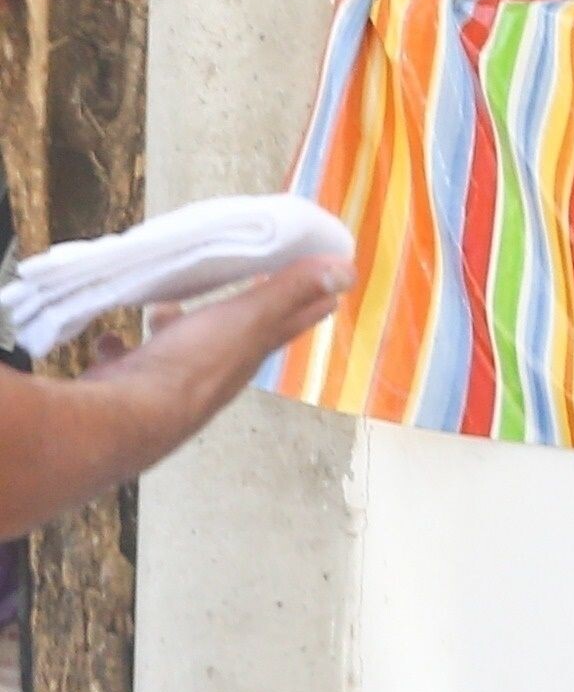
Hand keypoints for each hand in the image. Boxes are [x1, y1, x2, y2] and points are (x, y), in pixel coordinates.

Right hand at [89, 257, 352, 438]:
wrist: (123, 421)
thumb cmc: (192, 365)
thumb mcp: (249, 318)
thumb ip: (292, 291)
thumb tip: (348, 270)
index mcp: (248, 353)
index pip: (289, 323)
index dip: (310, 304)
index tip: (330, 291)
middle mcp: (214, 371)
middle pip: (235, 334)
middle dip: (243, 312)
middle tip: (249, 286)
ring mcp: (170, 382)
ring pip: (179, 347)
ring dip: (175, 326)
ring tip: (163, 306)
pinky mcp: (128, 387)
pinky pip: (128, 362)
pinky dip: (121, 348)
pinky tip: (109, 338)